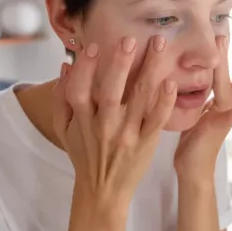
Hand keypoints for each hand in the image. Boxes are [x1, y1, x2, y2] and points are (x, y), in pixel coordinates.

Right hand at [53, 35, 175, 209]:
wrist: (102, 191)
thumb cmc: (84, 154)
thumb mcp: (63, 129)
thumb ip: (61, 98)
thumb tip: (65, 65)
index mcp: (82, 120)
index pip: (79, 90)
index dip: (84, 68)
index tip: (93, 45)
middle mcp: (104, 125)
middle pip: (110, 91)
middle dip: (120, 64)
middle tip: (130, 39)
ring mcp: (127, 134)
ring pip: (139, 99)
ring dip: (150, 70)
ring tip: (159, 44)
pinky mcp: (146, 142)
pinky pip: (157, 120)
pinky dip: (164, 102)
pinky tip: (170, 83)